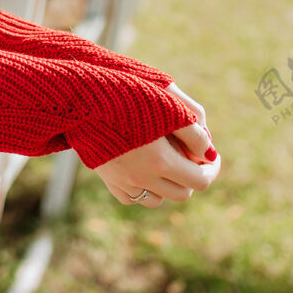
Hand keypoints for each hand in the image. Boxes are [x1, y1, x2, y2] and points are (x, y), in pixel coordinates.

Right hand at [94, 81, 219, 207]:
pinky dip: (144, 189)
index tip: (211, 158)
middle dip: (191, 176)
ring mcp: (123, 182)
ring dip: (168, 185)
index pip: (200, 181)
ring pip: (158, 200)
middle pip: (182, 193)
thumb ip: (195, 130)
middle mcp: (142, 177)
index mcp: (160, 160)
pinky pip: (132, 197)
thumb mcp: (168, 104)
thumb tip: (209, 153)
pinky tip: (144, 169)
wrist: (82, 97)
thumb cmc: (128, 92)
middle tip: (191, 158)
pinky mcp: (108, 179)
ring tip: (168, 163)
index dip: (211, 169)